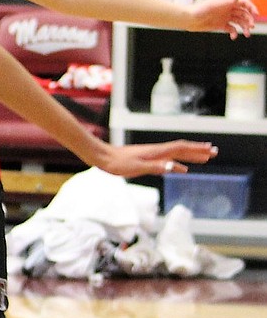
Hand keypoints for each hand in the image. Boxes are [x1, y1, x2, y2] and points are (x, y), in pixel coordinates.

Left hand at [97, 139, 216, 178]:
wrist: (103, 157)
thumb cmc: (118, 163)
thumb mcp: (136, 167)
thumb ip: (155, 167)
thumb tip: (174, 167)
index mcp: (157, 152)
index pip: (181, 149)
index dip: (197, 149)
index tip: (211, 150)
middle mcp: (157, 151)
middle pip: (182, 149)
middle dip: (199, 151)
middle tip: (214, 152)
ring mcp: (153, 154)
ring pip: (177, 154)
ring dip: (191, 156)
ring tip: (205, 158)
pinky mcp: (147, 159)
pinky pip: (168, 160)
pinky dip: (178, 163)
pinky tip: (182, 168)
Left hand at [185, 0, 257, 37]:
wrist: (189, 19)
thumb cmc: (200, 10)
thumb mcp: (214, 5)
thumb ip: (226, 2)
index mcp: (228, 2)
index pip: (244, 3)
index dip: (251, 8)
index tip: (256, 14)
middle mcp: (228, 9)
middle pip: (243, 14)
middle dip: (249, 20)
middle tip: (251, 27)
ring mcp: (225, 17)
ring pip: (239, 22)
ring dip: (245, 27)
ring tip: (247, 34)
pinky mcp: (220, 25)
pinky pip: (231, 29)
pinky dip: (234, 33)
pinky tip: (233, 37)